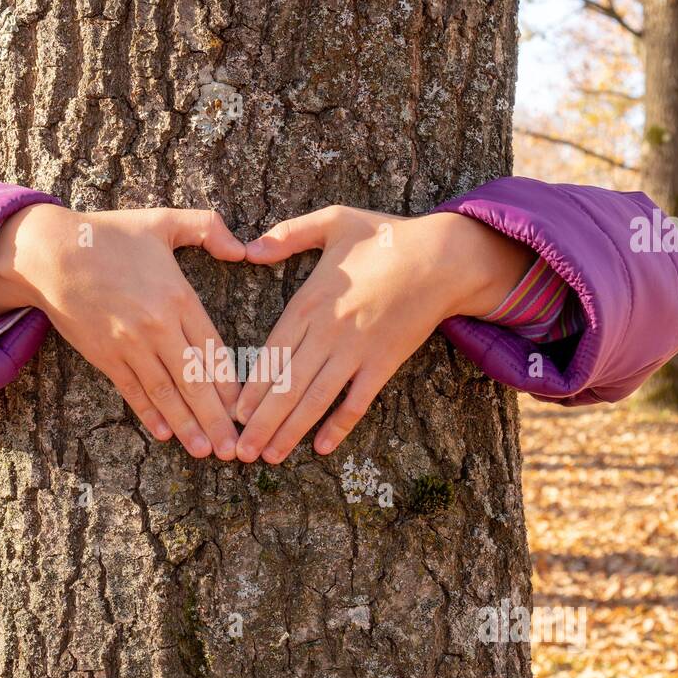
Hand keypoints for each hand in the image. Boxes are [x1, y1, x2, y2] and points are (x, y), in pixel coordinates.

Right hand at [0, 203, 244, 459]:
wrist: (51, 253)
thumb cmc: (110, 234)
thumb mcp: (164, 221)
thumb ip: (208, 228)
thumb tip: (243, 249)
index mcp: (179, 297)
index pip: (214, 351)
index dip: (232, 385)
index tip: (248, 410)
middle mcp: (158, 327)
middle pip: (195, 381)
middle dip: (216, 418)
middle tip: (234, 449)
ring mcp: (129, 345)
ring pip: (166, 393)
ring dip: (187, 426)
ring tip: (205, 451)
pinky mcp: (105, 356)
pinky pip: (133, 391)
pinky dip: (150, 414)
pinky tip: (165, 434)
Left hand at [234, 205, 534, 462]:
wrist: (444, 257)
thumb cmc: (387, 236)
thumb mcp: (334, 220)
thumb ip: (288, 234)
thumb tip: (249, 249)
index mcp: (311, 300)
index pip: (272, 352)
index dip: (251, 386)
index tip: (233, 413)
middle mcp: (330, 331)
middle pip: (288, 384)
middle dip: (262, 421)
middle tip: (240, 451)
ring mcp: (358, 350)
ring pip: (317, 399)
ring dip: (291, 431)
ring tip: (269, 456)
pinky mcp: (385, 363)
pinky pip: (358, 401)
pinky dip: (340, 425)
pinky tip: (322, 448)